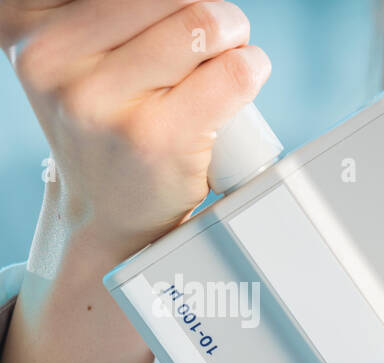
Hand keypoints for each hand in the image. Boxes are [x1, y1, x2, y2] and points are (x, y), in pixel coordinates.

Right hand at [0, 0, 270, 362]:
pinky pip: (234, 73)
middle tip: (208, 43)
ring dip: (231, 38)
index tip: (165, 27)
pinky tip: (240, 83)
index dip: (160, 5)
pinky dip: (251, 70)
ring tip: (220, 65)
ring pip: (202, 20)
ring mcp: (97, 100)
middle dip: (203, 13)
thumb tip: (194, 5)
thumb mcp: (80, 57)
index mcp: (26, 27)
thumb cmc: (108, 124)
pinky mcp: (154, 137)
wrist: (109, 214)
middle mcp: (49, 59)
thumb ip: (109, 17)